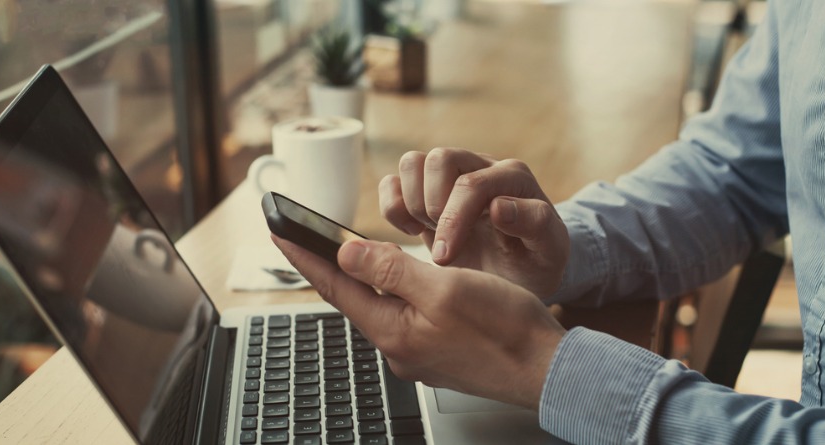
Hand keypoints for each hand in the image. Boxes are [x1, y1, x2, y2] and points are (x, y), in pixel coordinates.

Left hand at [273, 235, 565, 408]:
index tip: (280, 231)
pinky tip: (396, 281)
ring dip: (360, 278)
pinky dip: (391, 290)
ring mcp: (418, 351)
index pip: (335, 287)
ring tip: (341, 252)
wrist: (545, 369)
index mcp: (393, 330)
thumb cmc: (505, 330)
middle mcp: (399, 346)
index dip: (306, 255)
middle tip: (302, 237)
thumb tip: (346, 254)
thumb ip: (391, 270)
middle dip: (326, 266)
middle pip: (351, 298)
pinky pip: (403, 314)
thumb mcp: (444, 288)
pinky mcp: (437, 350)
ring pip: (378, 305)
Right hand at [380, 147, 569, 299]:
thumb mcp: (549, 252)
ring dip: (412, 203)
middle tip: (444, 245)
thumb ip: (536, 224)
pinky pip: (394, 180)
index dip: (453, 219)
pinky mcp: (426, 191)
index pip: (472, 183)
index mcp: (514, 177)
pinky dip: (393, 205)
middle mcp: (481, 167)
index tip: (447, 258)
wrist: (518, 275)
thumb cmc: (535, 263)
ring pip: (412, 163)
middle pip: (439, 159)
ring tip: (429, 233)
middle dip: (433, 206)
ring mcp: (451, 176)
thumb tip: (499, 206)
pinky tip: (412, 230)